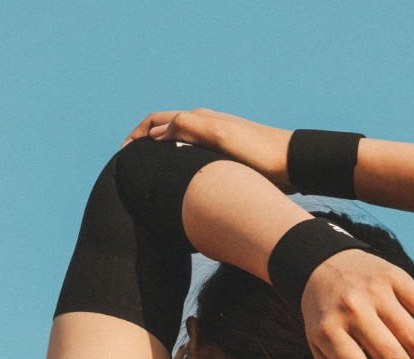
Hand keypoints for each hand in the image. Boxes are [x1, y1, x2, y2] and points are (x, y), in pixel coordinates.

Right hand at [122, 109, 294, 191]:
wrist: (292, 164)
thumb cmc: (258, 151)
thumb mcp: (220, 135)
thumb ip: (188, 128)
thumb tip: (156, 132)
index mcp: (200, 119)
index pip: (157, 121)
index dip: (136, 135)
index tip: (121, 154)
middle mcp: (205, 127)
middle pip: (165, 132)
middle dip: (143, 145)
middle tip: (129, 167)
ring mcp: (215, 143)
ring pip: (178, 146)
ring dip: (160, 157)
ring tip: (149, 176)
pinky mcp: (226, 159)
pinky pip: (193, 159)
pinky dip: (179, 166)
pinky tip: (181, 184)